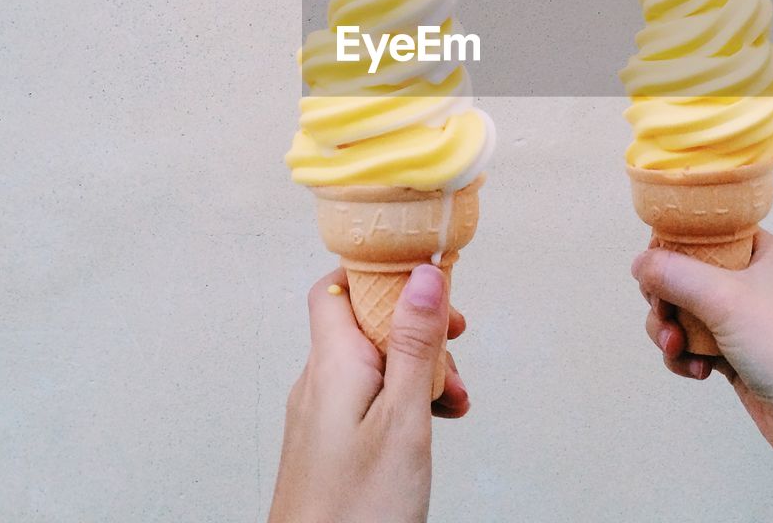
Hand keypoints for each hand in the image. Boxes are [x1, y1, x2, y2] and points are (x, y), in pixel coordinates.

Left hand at [270, 265, 469, 522]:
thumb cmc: (357, 511)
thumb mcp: (403, 419)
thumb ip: (413, 344)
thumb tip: (422, 274)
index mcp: (332, 363)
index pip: (339, 283)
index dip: (382, 273)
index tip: (429, 283)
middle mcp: (318, 381)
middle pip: (364, 322)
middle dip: (416, 329)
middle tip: (454, 347)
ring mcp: (320, 413)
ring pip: (371, 363)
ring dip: (416, 370)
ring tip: (452, 402)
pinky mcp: (327, 442)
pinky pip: (366, 398)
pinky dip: (401, 400)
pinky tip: (430, 423)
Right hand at [633, 231, 772, 521]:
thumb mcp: (724, 298)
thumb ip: (674, 274)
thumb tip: (638, 263)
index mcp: (762, 253)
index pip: (705, 234)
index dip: (674, 250)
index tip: (656, 273)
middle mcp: (754, 282)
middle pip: (686, 276)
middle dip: (665, 301)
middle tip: (664, 320)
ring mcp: (745, 321)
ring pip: (686, 314)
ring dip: (672, 332)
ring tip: (677, 351)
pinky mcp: (738, 356)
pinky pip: (695, 345)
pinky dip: (687, 357)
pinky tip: (697, 372)